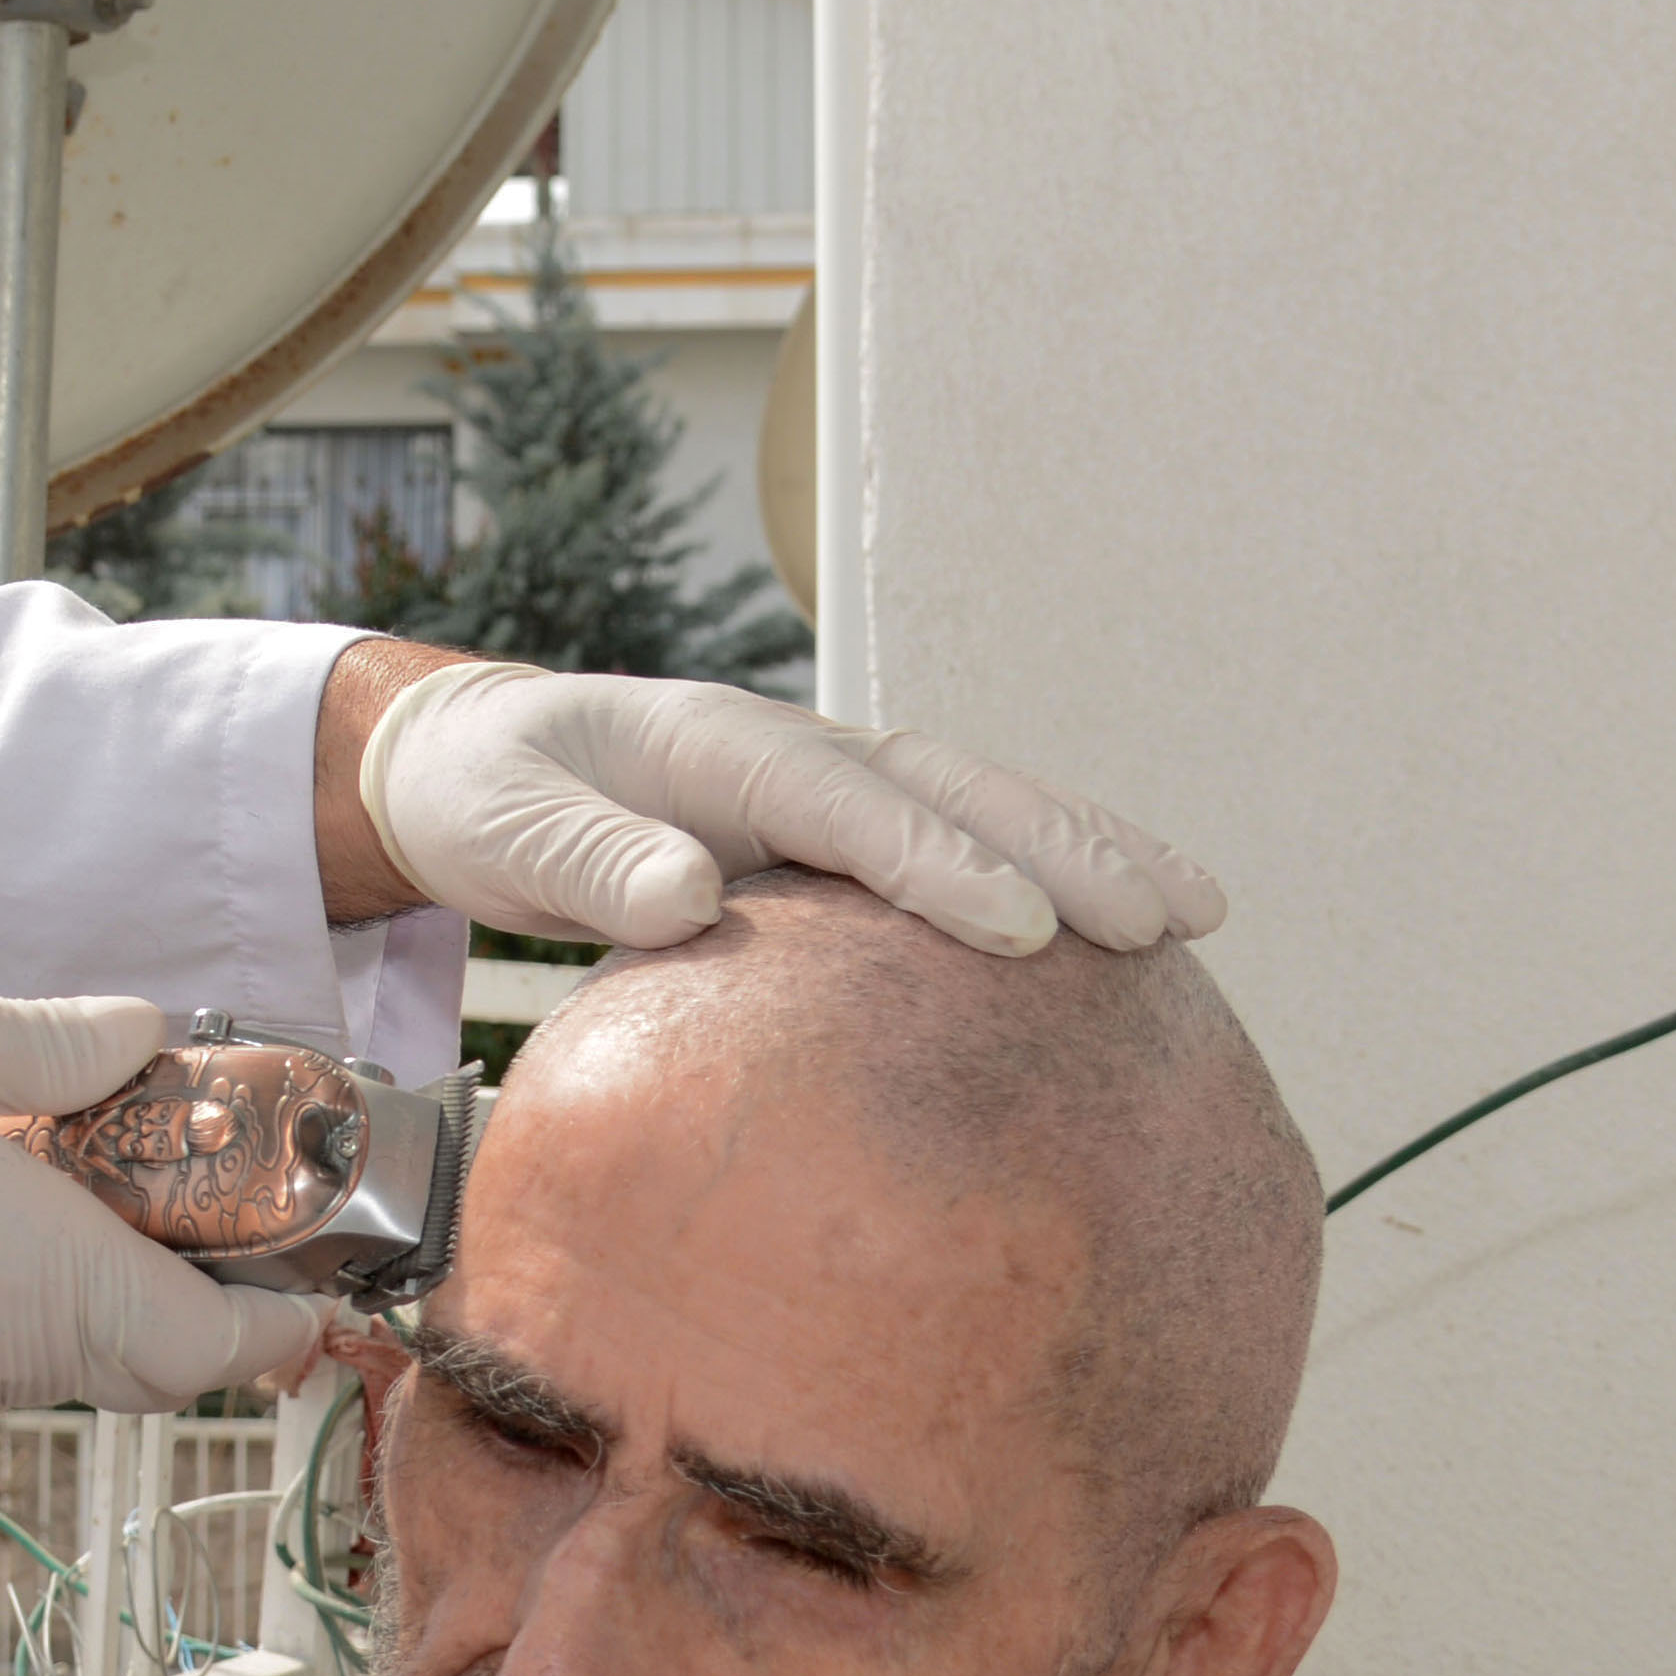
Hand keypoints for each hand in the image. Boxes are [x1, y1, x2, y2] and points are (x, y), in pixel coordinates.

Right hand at [0, 981, 329, 1427]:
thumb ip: (53, 1041)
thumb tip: (145, 1038)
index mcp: (52, 1277)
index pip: (220, 1345)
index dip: (284, 1316)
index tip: (311, 1265)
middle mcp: (7, 1355)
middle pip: (151, 1360)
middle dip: (200, 1297)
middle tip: (197, 1199)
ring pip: (63, 1354)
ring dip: (94, 1285)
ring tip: (57, 1173)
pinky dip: (8, 1297)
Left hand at [344, 660, 1223, 957]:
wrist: (478, 756)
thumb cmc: (492, 795)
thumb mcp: (507, 831)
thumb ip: (590, 863)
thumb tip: (689, 900)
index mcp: (721, 745)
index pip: (851, 803)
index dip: (938, 863)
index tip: (1018, 930)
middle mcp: (798, 748)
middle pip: (953, 787)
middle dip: (1064, 847)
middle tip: (1163, 921)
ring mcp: (830, 778)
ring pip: (982, 801)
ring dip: (1089, 848)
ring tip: (1197, 914)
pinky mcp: (843, 823)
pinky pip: (961, 835)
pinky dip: (1049, 866)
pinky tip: (1126, 927)